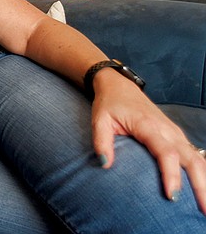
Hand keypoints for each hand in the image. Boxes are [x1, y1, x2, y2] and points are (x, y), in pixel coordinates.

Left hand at [91, 69, 205, 212]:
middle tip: (203, 210)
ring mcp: (175, 133)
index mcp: (149, 125)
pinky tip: (204, 188)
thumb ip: (102, 142)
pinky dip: (202, 172)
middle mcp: (167, 130)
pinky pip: (195, 155)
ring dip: (205, 181)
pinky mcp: (177, 136)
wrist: (119, 86)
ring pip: (197, 158)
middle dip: (200, 185)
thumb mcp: (99, 120)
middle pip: (191, 159)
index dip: (171, 175)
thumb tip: (105, 164)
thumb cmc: (109, 104)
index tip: (172, 196)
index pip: (166, 153)